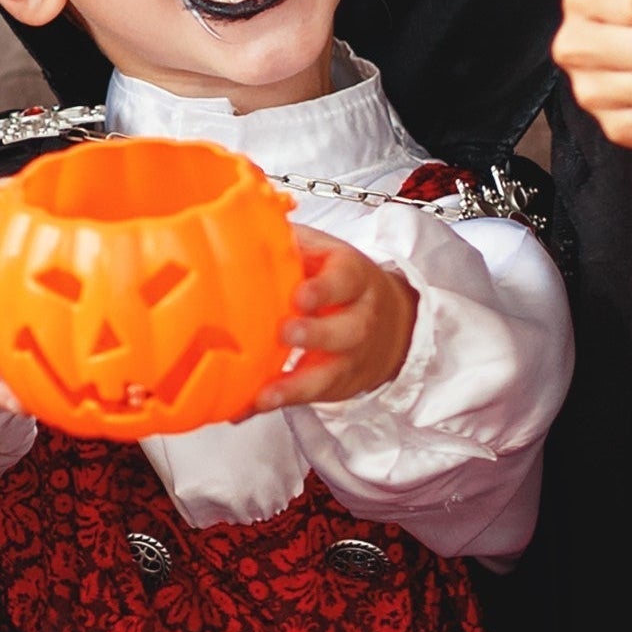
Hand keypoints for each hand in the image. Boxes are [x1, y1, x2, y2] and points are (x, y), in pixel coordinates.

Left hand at [253, 225, 420, 410]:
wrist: (389, 323)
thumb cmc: (340, 280)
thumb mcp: (324, 250)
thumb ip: (292, 240)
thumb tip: (241, 222)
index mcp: (354, 278)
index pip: (345, 281)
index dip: (325, 289)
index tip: (301, 295)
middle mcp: (359, 320)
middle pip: (347, 331)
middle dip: (317, 335)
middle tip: (286, 334)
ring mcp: (349, 358)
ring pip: (329, 375)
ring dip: (294, 386)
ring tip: (264, 395)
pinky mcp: (334, 386)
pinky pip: (306, 398)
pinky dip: (275, 403)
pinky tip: (247, 408)